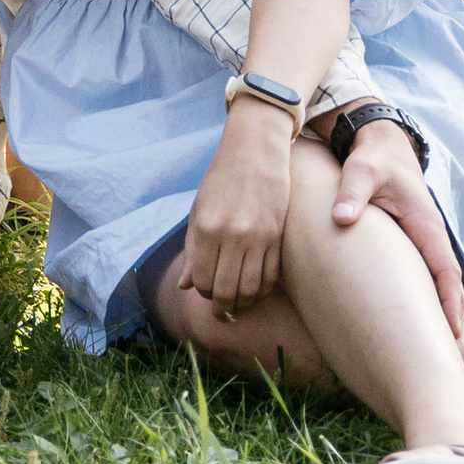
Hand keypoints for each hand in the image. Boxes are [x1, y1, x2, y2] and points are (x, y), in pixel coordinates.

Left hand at [179, 98, 297, 315]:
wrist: (255, 152)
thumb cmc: (220, 181)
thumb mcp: (198, 211)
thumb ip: (193, 251)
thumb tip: (185, 287)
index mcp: (207, 228)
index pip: (203, 281)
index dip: (203, 294)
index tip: (206, 295)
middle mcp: (232, 234)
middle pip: (227, 290)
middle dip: (223, 307)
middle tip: (223, 312)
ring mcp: (258, 236)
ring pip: (252, 288)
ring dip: (245, 302)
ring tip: (240, 303)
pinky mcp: (278, 235)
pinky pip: (272, 275)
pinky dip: (264, 289)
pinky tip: (257, 289)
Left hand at [329, 119, 463, 334]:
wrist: (382, 143)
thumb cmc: (372, 159)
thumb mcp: (361, 171)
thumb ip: (351, 193)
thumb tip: (341, 219)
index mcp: (425, 223)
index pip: (444, 269)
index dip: (449, 300)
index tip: (451, 331)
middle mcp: (431, 234)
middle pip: (448, 281)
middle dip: (451, 313)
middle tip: (448, 351)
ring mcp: (424, 238)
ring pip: (439, 278)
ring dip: (442, 306)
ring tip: (436, 343)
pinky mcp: (413, 239)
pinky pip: (426, 271)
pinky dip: (428, 294)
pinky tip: (418, 315)